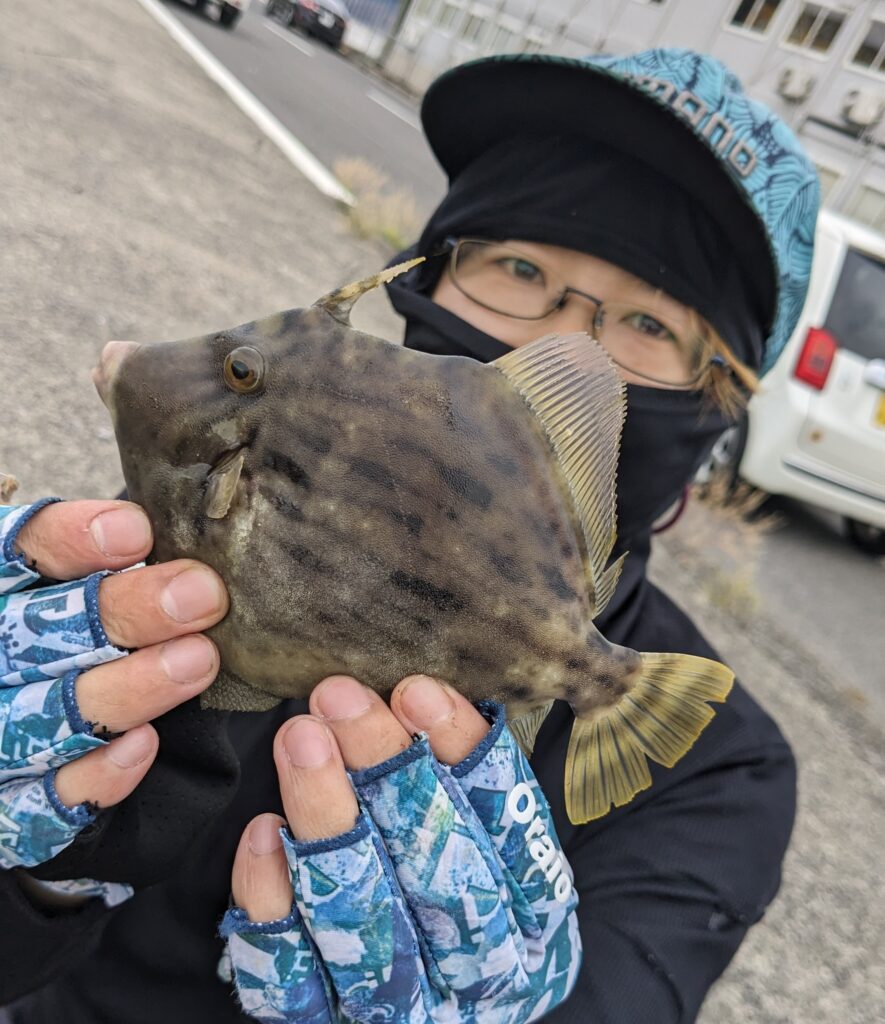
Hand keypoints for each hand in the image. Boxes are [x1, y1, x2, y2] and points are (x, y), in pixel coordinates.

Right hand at [0, 498, 227, 876]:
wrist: (29, 743)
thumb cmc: (78, 636)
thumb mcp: (84, 586)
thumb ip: (119, 564)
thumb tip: (195, 548)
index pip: (15, 554)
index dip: (68, 541)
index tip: (137, 532)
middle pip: (35, 634)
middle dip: (122, 611)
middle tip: (202, 595)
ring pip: (44, 717)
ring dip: (126, 690)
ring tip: (199, 661)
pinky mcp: (7, 807)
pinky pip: (42, 802)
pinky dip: (93, 775)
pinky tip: (145, 745)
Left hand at [223, 675, 581, 1022]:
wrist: (442, 994)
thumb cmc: (466, 878)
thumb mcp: (487, 829)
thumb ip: (465, 773)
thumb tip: (417, 693)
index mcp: (537, 918)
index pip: (512, 829)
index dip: (465, 756)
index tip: (415, 690)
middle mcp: (483, 974)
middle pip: (439, 870)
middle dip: (387, 773)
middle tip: (338, 698)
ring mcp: (408, 1011)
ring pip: (369, 922)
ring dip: (329, 821)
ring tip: (300, 740)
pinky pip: (295, 983)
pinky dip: (275, 907)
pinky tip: (262, 835)